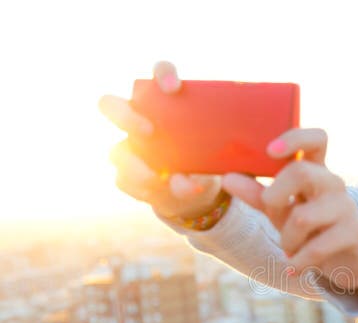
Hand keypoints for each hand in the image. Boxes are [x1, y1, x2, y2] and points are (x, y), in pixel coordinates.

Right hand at [98, 61, 222, 218]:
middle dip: (127, 117)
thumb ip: (221, 153)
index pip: (160, 71)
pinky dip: (145, 190)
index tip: (174, 88)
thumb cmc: (212, 157)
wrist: (201, 189)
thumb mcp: (223, 152)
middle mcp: (138, 119)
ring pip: (115, 151)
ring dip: (137, 167)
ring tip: (162, 179)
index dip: (163, 73)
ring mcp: (127, 148)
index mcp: (166, 100)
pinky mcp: (125, 175)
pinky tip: (163, 193)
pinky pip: (124, 180)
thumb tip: (213, 165)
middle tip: (150, 131)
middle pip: (110, 104)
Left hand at [222, 128, 357, 291]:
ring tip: (288, 250)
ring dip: (286, 239)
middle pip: (301, 172)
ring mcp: (346, 208)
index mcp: (317, 170)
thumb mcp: (282, 211)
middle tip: (271, 212)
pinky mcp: (353, 234)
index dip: (294, 138)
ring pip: (302, 217)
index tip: (270, 151)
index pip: (316, 139)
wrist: (347, 261)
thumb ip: (257, 195)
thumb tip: (227, 179)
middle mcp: (333, 183)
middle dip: (275, 196)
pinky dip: (298, 261)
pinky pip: (316, 248)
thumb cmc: (311, 229)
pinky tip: (294, 267)